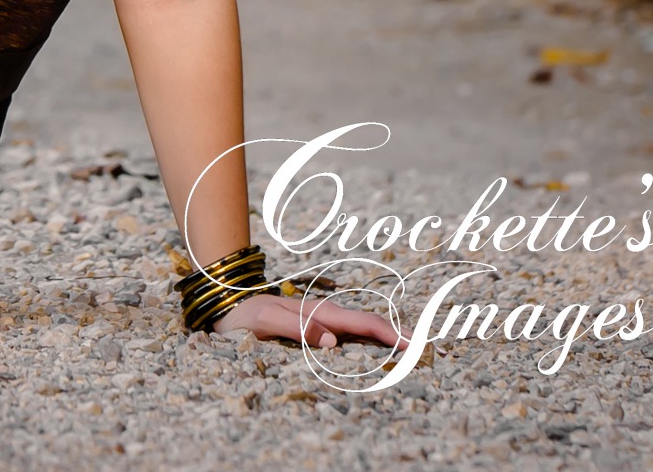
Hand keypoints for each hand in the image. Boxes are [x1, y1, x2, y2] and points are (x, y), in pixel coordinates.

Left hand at [211, 291, 406, 351]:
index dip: (391, 335)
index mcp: (320, 313)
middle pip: (369, 324)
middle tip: (426, 348)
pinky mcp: (315, 325)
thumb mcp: (266, 321)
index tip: (414, 346)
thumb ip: (297, 328)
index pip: (364, 324)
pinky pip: (349, 332)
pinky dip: (369, 336)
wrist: (226, 304)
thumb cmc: (244, 315)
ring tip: (412, 346)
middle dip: (398, 334)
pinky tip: (377, 344)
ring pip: (361, 327)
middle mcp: (325, 314)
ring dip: (387, 335)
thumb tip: (332, 342)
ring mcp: (322, 319)